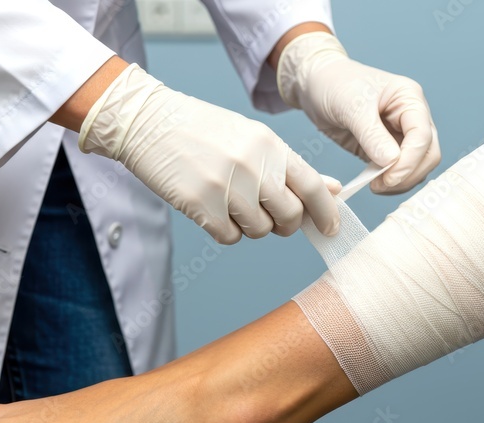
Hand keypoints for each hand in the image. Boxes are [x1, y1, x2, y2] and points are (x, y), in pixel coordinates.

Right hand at [78, 64, 340, 243]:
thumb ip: (292, 167)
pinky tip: (213, 209)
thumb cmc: (205, 132)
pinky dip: (226, 231)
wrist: (148, 123)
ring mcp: (227, 187)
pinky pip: (230, 237)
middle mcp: (253, 165)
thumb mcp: (253, 139)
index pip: (312, 186)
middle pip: (290, 216)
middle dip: (285, 224)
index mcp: (270, 145)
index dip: (326, 212)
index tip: (330, 228)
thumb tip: (334, 190)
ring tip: (232, 203)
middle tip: (271, 217)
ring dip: (251, 226)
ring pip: (261, 230)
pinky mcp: (201, 205)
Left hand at [277, 33, 440, 193]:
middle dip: (409, 174)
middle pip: (428, 154)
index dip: (409, 161)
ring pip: (418, 166)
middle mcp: (412, 117)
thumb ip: (372, 134)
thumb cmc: (334, 84)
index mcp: (410, 99)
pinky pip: (399, 171)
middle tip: (381, 185)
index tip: (388, 178)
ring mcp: (402, 134)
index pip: (422, 135)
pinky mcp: (388, 150)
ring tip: (375, 185)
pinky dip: (391, 182)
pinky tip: (373, 182)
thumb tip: (391, 161)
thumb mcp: (351, 106)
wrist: (316, 85)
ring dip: (401, 181)